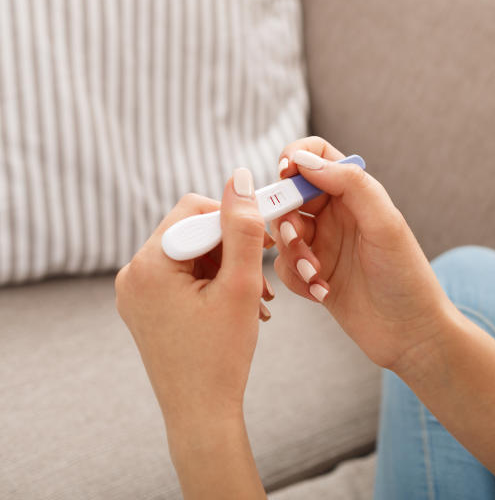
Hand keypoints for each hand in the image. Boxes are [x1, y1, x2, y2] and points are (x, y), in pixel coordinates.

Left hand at [115, 169, 271, 430]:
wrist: (200, 414)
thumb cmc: (221, 355)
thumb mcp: (239, 285)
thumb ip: (242, 227)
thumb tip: (238, 176)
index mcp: (148, 265)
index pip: (195, 210)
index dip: (235, 221)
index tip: (266, 240)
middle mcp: (132, 275)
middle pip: (192, 231)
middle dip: (232, 249)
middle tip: (261, 280)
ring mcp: (136, 293)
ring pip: (192, 254)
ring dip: (227, 268)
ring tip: (254, 299)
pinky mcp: (146, 308)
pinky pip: (183, 276)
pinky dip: (213, 283)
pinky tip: (237, 306)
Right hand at [270, 137, 455, 372]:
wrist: (411, 334)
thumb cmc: (406, 277)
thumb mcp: (384, 224)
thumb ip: (350, 186)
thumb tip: (305, 160)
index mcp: (356, 194)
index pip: (316, 155)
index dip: (294, 158)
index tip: (284, 175)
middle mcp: (338, 214)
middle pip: (289, 195)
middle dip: (286, 215)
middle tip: (299, 238)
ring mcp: (325, 245)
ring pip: (282, 232)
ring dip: (293, 253)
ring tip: (317, 274)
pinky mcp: (315, 275)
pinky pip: (284, 266)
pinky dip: (297, 278)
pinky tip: (322, 292)